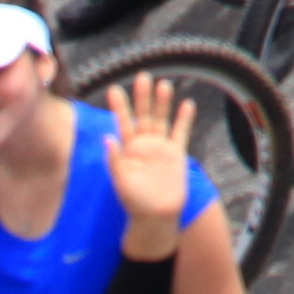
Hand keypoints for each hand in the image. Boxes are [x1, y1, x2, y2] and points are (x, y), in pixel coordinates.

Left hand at [107, 73, 199, 235]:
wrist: (156, 216)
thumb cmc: (134, 202)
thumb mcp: (120, 182)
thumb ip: (114, 161)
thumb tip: (107, 138)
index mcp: (128, 150)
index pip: (123, 123)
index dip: (119, 107)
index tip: (114, 89)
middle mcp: (144, 144)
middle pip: (144, 115)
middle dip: (143, 97)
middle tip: (142, 76)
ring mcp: (160, 148)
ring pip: (162, 120)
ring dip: (163, 103)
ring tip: (164, 84)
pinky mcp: (176, 154)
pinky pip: (180, 133)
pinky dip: (184, 120)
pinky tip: (187, 104)